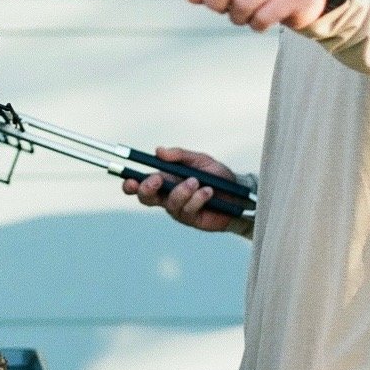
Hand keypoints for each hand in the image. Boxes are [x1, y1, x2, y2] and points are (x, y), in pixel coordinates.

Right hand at [122, 146, 236, 231]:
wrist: (239, 194)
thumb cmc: (218, 176)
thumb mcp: (199, 160)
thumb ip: (180, 155)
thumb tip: (159, 150)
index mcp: (165, 180)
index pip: (141, 183)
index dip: (130, 184)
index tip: (129, 179)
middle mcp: (167, 196)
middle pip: (145, 198)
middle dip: (147, 189)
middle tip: (158, 179)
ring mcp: (178, 209)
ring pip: (169, 203)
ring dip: (182, 191)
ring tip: (197, 182)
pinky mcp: (191, 219)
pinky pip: (187, 209)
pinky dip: (197, 198)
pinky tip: (208, 192)